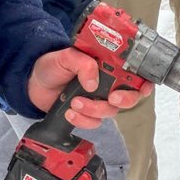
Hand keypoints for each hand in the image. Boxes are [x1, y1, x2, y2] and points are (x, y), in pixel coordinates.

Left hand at [27, 47, 151, 127]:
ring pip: (111, 111)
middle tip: (112, 97)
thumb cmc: (52, 65)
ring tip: (76, 102)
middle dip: (125, 99)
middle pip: (131, 96)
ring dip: (95, 109)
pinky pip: (95, 123)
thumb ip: (82, 63)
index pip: (137, 73)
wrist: (33, 84)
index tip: (140, 86)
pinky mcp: (88, 114)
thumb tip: (93, 81)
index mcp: (109, 65)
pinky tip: (70, 112)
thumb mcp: (66, 56)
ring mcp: (99, 99)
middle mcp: (109, 83)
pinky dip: (83, 120)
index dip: (145, 81)